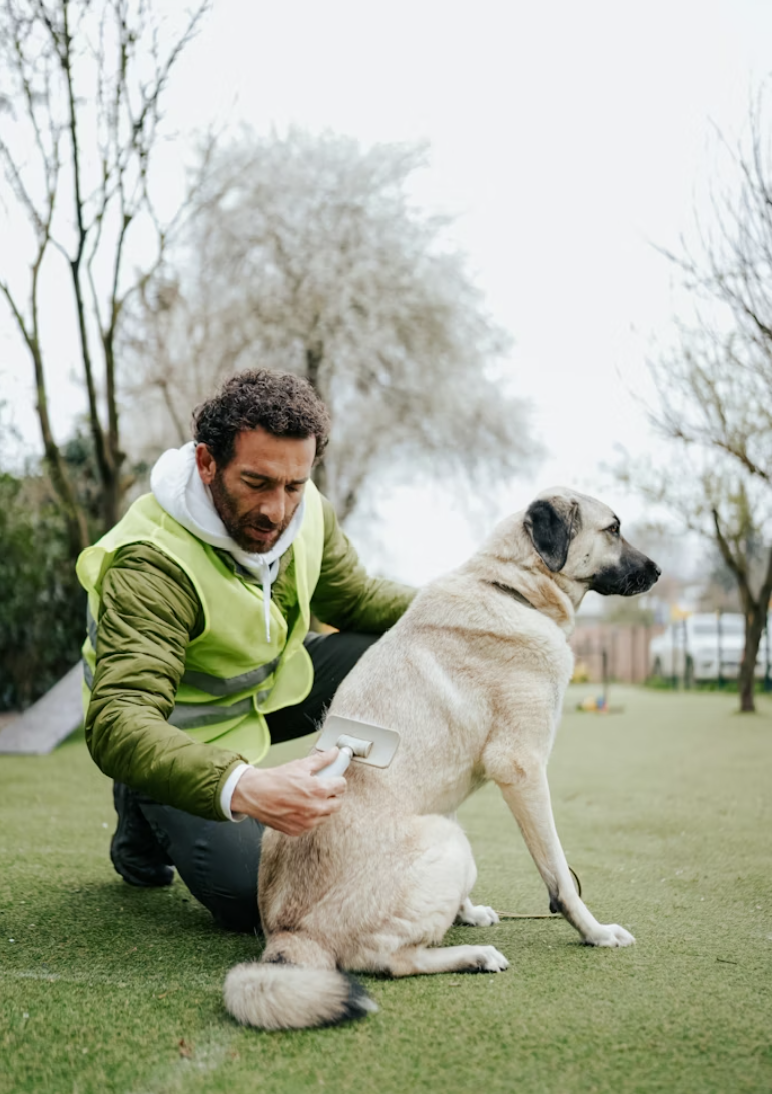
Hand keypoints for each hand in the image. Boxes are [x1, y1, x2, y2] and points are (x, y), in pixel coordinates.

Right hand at [230, 749, 346, 835]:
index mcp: (318, 790)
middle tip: (323, 789)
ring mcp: (307, 822)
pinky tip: (299, 807)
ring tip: (309, 798)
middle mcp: (315, 809)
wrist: (254, 794)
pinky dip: (309, 817)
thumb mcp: (300, 765)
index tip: (333, 779)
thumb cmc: (275, 779)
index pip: (341, 786)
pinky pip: (312, 825)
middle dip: (333, 795)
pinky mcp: (298, 831)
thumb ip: (322, 759)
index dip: (337, 780)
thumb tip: (334, 753)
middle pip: (338, 804)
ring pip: (326, 816)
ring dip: (322, 807)